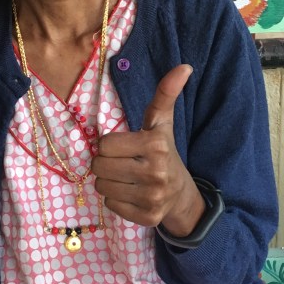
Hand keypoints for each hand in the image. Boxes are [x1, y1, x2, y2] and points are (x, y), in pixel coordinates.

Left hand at [91, 65, 203, 236]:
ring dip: (109, 182)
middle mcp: (155, 172)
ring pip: (102, 186)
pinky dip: (116, 200)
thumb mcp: (162, 124)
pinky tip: (131, 194)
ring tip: (126, 178)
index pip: (105, 145)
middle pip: (100, 166)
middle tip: (123, 163)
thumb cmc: (164, 153)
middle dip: (106, 164)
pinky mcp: (147, 217)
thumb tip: (184, 66)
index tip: (125, 147)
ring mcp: (152, 197)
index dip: (111, 145)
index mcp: (155, 145)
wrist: (181, 195)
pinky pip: (110, 205)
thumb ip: (165, 94)